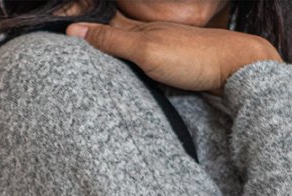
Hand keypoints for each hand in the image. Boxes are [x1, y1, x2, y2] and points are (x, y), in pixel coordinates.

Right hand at [64, 10, 282, 96]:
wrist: (236, 69)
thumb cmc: (195, 59)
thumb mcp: (147, 50)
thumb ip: (112, 41)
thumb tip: (74, 31)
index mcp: (138, 29)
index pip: (100, 25)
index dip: (79, 27)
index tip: (55, 31)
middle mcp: (148, 36)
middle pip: (111, 36)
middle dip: (90, 38)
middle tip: (65, 44)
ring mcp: (160, 51)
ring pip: (126, 50)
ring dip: (108, 52)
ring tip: (85, 57)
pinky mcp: (172, 67)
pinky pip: (141, 65)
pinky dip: (127, 66)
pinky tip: (124, 74)